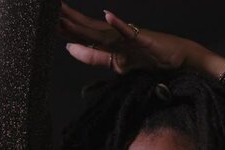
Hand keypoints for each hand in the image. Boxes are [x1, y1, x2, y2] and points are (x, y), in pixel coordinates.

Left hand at [57, 2, 224, 77]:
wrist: (179, 60)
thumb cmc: (149, 60)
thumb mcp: (117, 64)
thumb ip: (95, 57)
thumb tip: (70, 48)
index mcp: (109, 42)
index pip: (82, 34)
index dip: (64, 28)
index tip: (45, 21)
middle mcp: (116, 37)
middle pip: (87, 28)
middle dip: (66, 20)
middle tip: (47, 9)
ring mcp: (129, 37)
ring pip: (102, 30)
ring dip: (83, 22)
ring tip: (65, 12)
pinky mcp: (143, 40)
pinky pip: (130, 32)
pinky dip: (119, 25)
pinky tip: (108, 16)